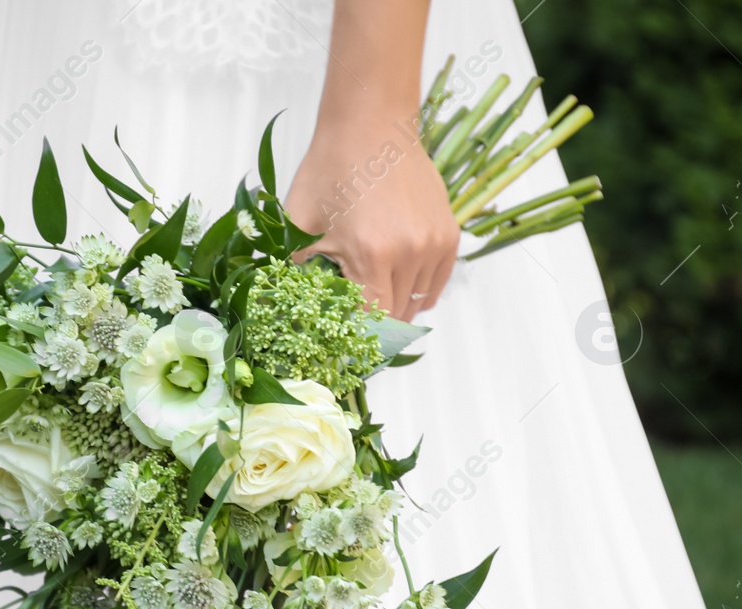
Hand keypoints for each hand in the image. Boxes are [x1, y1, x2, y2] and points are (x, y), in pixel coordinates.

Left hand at [286, 120, 460, 320]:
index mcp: (371, 254)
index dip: (354, 339)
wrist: (370, 126)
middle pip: (395, 316)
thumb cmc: (330, 171)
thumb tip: (292, 308)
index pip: (370, 322)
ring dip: (395, 310)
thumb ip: (295, 271)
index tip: (340, 348)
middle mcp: (410, 252)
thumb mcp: (298, 224)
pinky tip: (397, 293)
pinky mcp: (449, 234)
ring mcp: (435, 243)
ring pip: (418, 302)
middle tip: (350, 333)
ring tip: (371, 307)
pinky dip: (418, 293)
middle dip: (371, 328)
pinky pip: (436, 282)